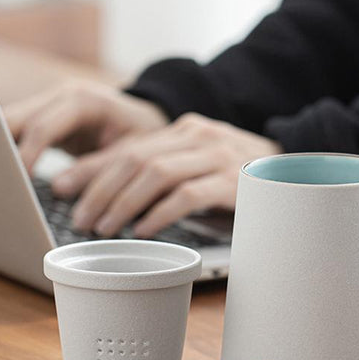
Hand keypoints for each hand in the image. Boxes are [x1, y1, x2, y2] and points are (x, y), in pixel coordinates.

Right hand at [4, 80, 168, 172]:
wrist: (152, 121)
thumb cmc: (148, 135)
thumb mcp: (132, 152)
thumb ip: (99, 168)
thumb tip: (59, 188)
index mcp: (84, 99)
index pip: (42, 127)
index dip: (25, 155)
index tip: (16, 181)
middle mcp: (63, 96)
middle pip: (16, 119)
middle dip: (4, 149)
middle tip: (1, 183)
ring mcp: (52, 105)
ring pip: (13, 124)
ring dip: (5, 151)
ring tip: (2, 181)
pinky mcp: (49, 120)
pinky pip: (21, 133)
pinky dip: (14, 152)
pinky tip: (12, 176)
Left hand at [63, 113, 281, 236]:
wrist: (295, 169)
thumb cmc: (241, 174)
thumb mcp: (201, 164)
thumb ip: (168, 170)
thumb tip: (120, 198)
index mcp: (185, 129)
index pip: (128, 145)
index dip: (91, 167)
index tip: (62, 186)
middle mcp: (197, 135)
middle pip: (134, 158)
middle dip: (99, 189)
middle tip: (79, 217)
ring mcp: (216, 156)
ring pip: (155, 174)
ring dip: (123, 203)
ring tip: (103, 228)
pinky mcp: (231, 181)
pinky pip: (185, 196)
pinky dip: (159, 214)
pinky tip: (143, 230)